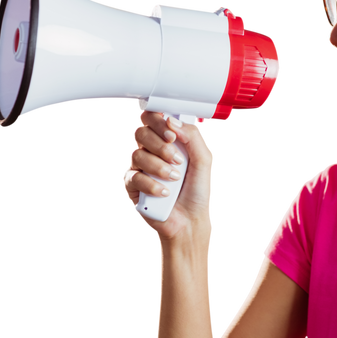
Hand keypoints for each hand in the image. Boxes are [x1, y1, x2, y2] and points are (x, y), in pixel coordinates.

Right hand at [121, 111, 215, 242]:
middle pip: (141, 132)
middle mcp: (152, 150)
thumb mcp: (204, 160)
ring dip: (159, 166)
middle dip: (160, 145)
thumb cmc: (197, 190)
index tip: (172, 134)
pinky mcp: (132, 185)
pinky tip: (164, 192)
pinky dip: (151, 184)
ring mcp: (140, 167)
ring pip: (137, 154)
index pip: (153, 118)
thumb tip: (172, 120)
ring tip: (175, 178)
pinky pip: (133, 177)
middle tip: (177, 159)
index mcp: (168, 140)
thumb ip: (192, 136)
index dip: (158, 121)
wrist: (191, 219)